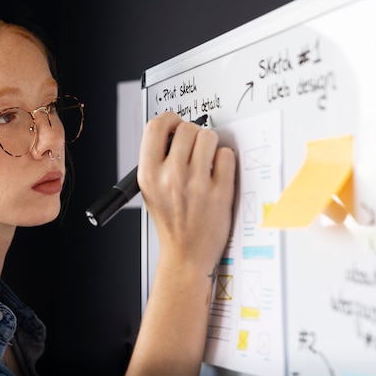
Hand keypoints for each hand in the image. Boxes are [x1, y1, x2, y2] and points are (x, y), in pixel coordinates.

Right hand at [137, 112, 235, 272]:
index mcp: (149, 174)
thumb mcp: (150, 190)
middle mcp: (170, 178)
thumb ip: (158, 159)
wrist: (186, 255)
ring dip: (210, 145)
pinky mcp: (220, 193)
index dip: (169, 120)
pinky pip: (226, 155)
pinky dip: (224, 160)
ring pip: (208, 137)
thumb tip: (174, 130)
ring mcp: (196, 185)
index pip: (156, 127)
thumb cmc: (171, 221)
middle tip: (195, 150)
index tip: (176, 125)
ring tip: (207, 161)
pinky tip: (217, 173)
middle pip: (186, 128)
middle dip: (193, 134)